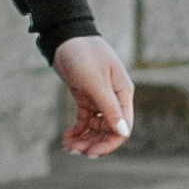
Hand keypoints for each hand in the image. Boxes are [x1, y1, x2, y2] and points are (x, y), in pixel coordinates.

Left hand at [53, 35, 135, 159]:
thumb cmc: (83, 54)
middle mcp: (114, 98)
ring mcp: (100, 98)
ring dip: (84, 139)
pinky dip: (77, 130)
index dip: (108, 144)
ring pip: (96, 127)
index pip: (122, 127)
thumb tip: (123, 132)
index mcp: (122, 93)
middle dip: (93, 143)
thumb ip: (109, 108)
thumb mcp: (95, 82)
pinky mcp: (86, 97)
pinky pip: (85, 120)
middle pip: (109, 130)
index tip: (90, 152)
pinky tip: (66, 137)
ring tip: (67, 146)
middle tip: (74, 151)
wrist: (65, 35)